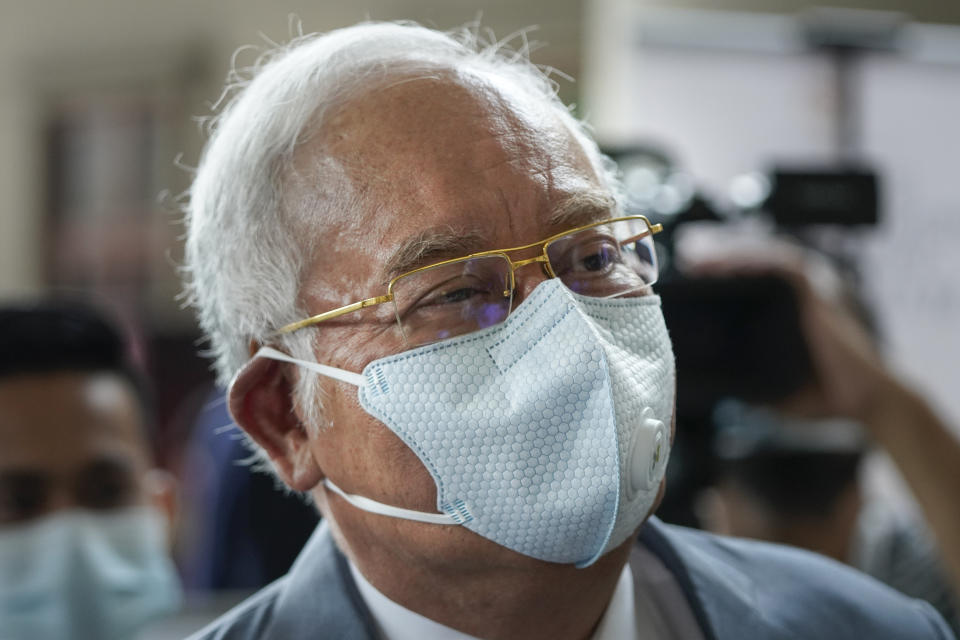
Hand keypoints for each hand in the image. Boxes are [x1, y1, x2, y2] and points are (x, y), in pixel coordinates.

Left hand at [675, 227, 892, 421]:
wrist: (865, 403)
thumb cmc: (822, 397)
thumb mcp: (774, 392)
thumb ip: (747, 387)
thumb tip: (715, 392)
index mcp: (783, 314)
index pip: (744, 283)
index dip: (715, 273)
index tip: (683, 274)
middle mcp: (795, 298)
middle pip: (750, 264)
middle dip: (716, 255)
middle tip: (682, 257)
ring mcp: (808, 294)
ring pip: (763, 259)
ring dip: (729, 252)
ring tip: (696, 256)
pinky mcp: (818, 296)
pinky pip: (785, 267)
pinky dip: (757, 260)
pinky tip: (729, 261)